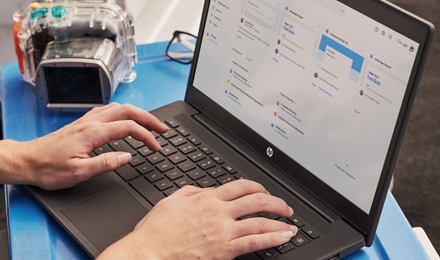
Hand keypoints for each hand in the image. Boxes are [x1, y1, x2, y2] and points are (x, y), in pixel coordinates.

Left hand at [18, 103, 167, 189]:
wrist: (26, 161)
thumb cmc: (48, 168)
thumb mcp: (79, 172)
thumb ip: (106, 163)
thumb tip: (128, 157)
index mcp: (92, 133)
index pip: (128, 128)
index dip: (147, 136)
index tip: (156, 147)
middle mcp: (90, 122)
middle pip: (126, 111)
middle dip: (148, 118)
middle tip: (163, 129)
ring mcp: (84, 121)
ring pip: (117, 108)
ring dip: (136, 113)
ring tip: (148, 123)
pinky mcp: (80, 124)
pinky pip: (106, 111)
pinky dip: (122, 113)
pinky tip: (123, 119)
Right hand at [99, 180, 296, 259]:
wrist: (149, 253)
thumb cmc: (156, 232)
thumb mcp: (171, 201)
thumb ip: (191, 192)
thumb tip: (204, 190)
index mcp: (206, 198)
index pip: (240, 187)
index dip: (257, 187)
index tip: (263, 191)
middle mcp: (218, 212)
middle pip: (256, 201)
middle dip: (275, 202)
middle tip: (284, 207)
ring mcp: (223, 231)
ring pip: (260, 221)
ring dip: (279, 221)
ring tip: (290, 223)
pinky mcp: (225, 250)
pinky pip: (256, 241)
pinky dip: (273, 237)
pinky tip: (283, 236)